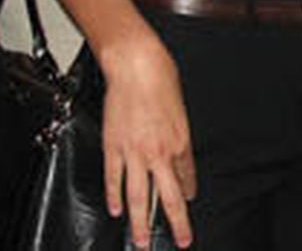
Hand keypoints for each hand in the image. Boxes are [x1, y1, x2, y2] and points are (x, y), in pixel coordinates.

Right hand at [98, 30, 197, 247]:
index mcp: (180, 142)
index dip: (187, 195)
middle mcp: (160, 153)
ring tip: (140, 241)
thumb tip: (180, 160)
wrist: (137, 68)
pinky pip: (114, 179)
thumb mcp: (181, 111)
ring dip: (140, 223)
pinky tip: (115, 210)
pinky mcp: (113, 147)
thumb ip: (180, 139)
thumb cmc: (161, 82)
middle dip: (176, 223)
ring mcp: (135, 153)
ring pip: (138, 197)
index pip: (186, 178)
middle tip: (180, 242)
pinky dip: (114, 197)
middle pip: (168, 197)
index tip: (187, 208)